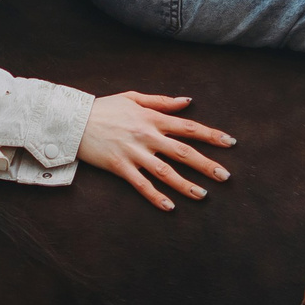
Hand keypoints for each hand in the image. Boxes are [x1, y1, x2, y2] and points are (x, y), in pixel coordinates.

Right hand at [78, 92, 234, 210]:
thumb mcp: (133, 98)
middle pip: (183, 152)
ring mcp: (133, 153)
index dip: (211, 135)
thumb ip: (162, 101)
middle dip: (206, 164)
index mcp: (152, 118)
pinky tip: (170, 207)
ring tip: (204, 195)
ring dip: (186, 185)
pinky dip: (156, 197)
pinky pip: (141, 185)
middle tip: (226, 176)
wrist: (73, 121)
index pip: (188, 127)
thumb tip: (188, 102)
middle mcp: (147, 136)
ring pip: (165, 172)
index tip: (230, 143)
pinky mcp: (119, 167)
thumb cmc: (104, 108)